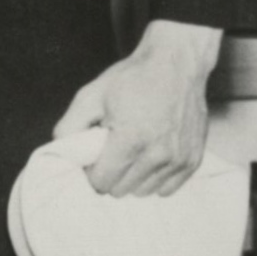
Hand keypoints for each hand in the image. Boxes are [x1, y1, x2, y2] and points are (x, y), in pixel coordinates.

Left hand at [53, 19, 220, 196]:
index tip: (93, 157)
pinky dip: (154, 179)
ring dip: (132, 178)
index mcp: (130, 140)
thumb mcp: (91, 95)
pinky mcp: (192, 161)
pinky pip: (166, 189)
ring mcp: (178, 160)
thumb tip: (63, 152)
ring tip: (132, 151)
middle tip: (112, 151)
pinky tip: (149, 157)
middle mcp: (158, 155)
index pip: (101, 183)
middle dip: (110, 174)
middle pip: (120, 190)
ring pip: (142, 192)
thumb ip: (69, 126)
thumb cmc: (133, 78)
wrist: (177, 63)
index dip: (91, 171)